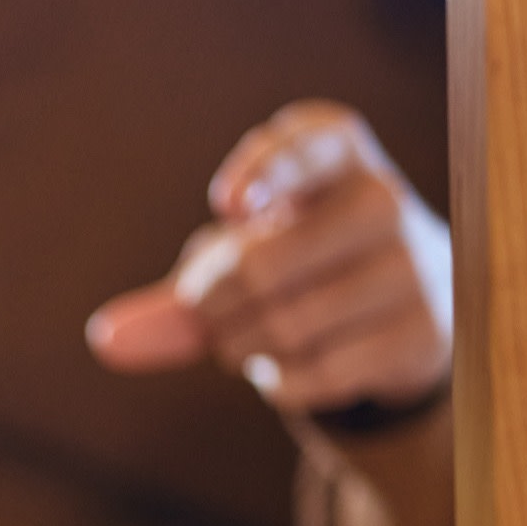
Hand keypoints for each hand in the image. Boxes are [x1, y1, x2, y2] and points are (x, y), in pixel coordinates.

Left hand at [84, 101, 453, 416]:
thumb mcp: (241, 263)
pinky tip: (285, 368)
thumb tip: (105, 342)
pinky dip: (281, 382)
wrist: (405, 316)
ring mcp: (412, 269)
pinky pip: (319, 372)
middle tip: (207, 314)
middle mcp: (384, 199)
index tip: (229, 206)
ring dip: (239, 347)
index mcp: (338, 154)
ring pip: (287, 325)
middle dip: (210, 304)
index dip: (267, 169)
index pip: (309, 143)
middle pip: (263, 263)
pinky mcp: (421, 335)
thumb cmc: (303, 268)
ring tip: (243, 341)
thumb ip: (177, 296)